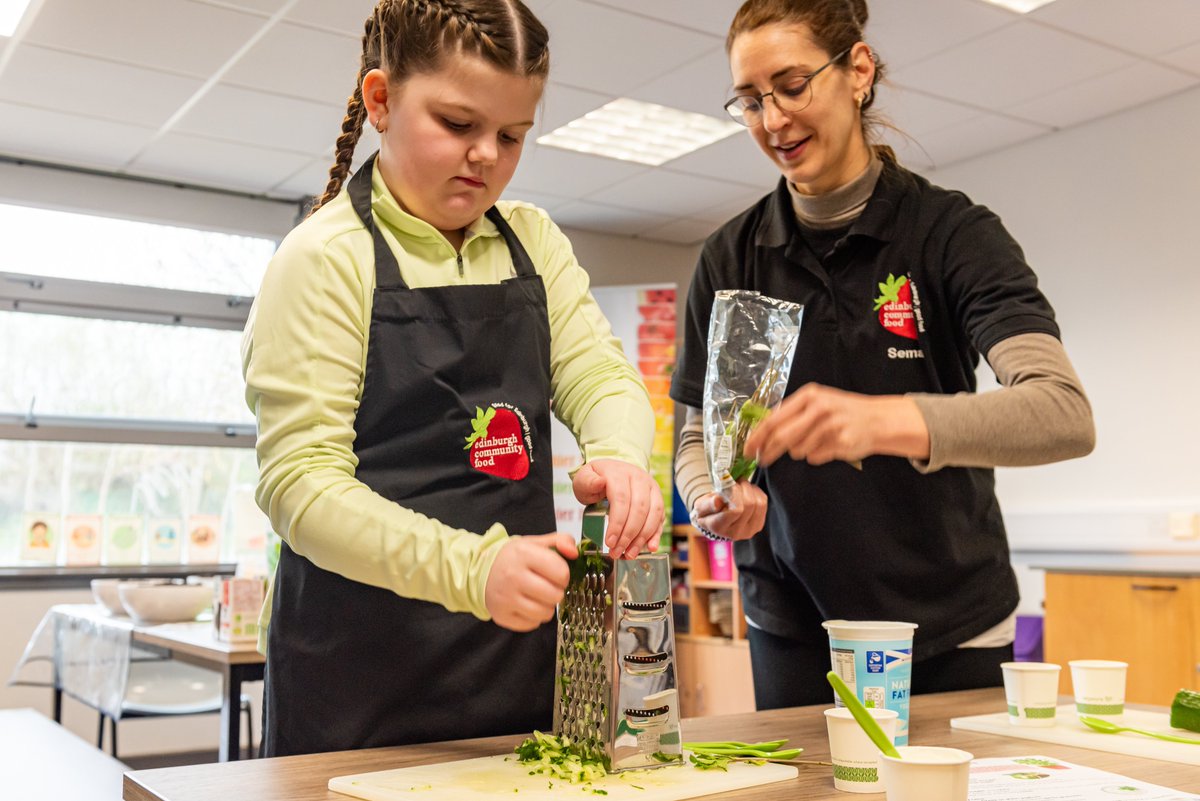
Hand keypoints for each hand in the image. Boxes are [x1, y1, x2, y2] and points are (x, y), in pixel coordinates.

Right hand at [485, 533, 576, 631]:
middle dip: (556, 591)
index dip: (564, 574)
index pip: (561, 572)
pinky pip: (532, 624)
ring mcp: (506, 598)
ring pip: (546, 613)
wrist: (481, 571)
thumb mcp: (535, 543)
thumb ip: (560, 541)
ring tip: (538, 596)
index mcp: (523, 554)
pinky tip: (527, 605)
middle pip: (555, 595)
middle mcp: (512, 576)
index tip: (555, 573)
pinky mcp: (502, 616)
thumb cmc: (514, 558)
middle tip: (547, 586)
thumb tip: (575, 553)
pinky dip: (534, 617)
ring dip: (547, 606)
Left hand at [572, 459, 664, 558]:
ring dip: (642, 537)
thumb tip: (599, 482)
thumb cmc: (596, 478)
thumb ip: (588, 481)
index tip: (609, 542)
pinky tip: (650, 547)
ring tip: (629, 554)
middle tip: (617, 552)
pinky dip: (656, 534)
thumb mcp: (585, 478)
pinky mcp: (657, 499)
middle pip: (639, 509)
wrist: (613, 471)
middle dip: (628, 534)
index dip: (617, 523)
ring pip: (653, 514)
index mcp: (620, 473)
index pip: (621, 499)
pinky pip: (661, 518)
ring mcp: (651, 489)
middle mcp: (640, 479)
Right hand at [692, 481, 766, 540]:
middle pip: (749, 505)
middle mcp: (736, 533)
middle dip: (744, 488)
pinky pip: (763, 503)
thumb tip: (718, 501)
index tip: (729, 485)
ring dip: (750, 489)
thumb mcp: (700, 506)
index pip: (736, 509)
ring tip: (740, 486)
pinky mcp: (758, 525)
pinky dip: (756, 493)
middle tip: (736, 482)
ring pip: (759, 503)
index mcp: (719, 527)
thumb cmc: (706, 510)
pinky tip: (747, 492)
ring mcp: (749, 531)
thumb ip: (707, 504)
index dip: (735, 493)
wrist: (714, 519)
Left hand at [743, 383, 921, 466]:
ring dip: (801, 451)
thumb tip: (761, 434)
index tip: (747, 449)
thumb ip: (791, 415)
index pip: (774, 419)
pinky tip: (830, 445)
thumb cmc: (841, 412)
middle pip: (783, 437)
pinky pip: (815, 457)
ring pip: (799, 450)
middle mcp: (819, 408)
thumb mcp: (817, 403)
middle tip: (762, 460)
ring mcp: (831, 425)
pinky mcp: (841, 442)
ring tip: (816, 441)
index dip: (757, 436)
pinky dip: (818, 455)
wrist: (877, 419)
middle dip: (769, 451)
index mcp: (809, 396)